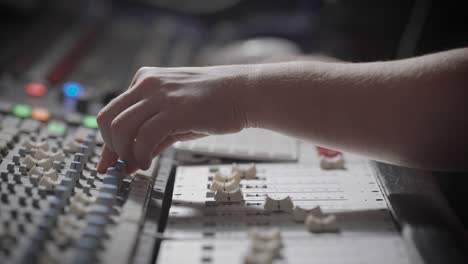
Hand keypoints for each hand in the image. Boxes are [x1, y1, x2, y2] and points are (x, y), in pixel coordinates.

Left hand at [96, 65, 251, 172]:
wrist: (244, 92)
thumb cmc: (214, 103)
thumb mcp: (176, 114)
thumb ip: (151, 136)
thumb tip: (129, 162)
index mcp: (145, 80)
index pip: (113, 112)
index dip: (107, 141)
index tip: (108, 161)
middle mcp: (147, 84)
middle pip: (108, 119)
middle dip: (110, 148)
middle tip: (121, 165)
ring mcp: (160, 95)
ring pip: (120, 128)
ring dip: (124, 153)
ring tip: (137, 164)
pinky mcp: (174, 109)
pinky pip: (144, 137)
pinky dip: (141, 155)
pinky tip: (147, 163)